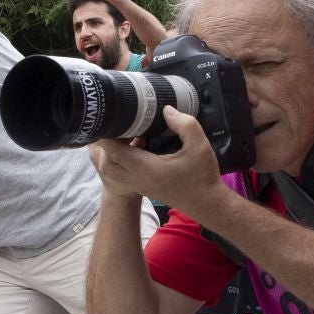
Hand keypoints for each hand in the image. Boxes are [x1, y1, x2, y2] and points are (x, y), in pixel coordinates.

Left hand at [88, 107, 227, 216]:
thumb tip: (166, 109)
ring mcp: (137, 185)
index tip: (113, 118)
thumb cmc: (202, 175)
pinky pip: (121, 173)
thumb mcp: (199, 145)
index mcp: (145, 168)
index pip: (113, 151)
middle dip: (107, 143)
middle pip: (106, 161)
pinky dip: (121, 160)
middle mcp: (136, 178)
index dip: (107, 134)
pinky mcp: (142, 187)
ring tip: (126, 135)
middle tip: (119, 126)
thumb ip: (184, 124)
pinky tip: (136, 146)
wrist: (206, 204)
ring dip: (113, 153)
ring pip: (112, 169)